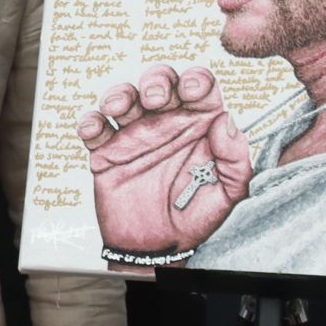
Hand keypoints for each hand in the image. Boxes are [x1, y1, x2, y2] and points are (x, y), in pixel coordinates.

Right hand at [77, 65, 251, 269]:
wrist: (158, 246)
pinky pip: (94, 127)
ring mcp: (134, 135)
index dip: (195, 79)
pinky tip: (94, 130)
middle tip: (155, 98)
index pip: (199, 87)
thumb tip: (225, 120)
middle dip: (156, 79)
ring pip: (123, 97)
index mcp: (199, 125)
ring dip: (120, 94)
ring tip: (118, 108)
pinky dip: (90, 122)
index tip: (192, 90)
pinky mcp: (107, 152)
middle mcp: (166, 123)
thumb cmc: (196, 215)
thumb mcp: (229, 191)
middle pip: (159, 82)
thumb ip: (235, 157)